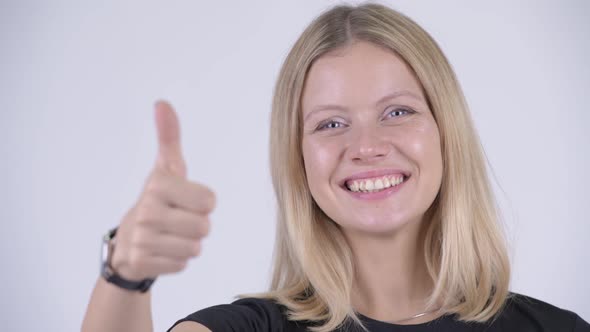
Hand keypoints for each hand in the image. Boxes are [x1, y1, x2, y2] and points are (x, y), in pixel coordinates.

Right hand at [110, 101, 215, 280]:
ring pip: (195, 248)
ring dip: (188, 244)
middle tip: (177, 220)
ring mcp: (142, 238)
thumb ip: (169, 136)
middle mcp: (147, 210)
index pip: (210, 201)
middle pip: (205, 227)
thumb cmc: (158, 200)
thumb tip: (162, 103)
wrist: (128, 241)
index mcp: (158, 184)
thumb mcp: (166, 168)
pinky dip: (176, 260)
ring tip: (170, 235)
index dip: (203, 203)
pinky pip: (182, 264)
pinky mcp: (142, 262)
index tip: (185, 200)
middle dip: (197, 226)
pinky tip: (162, 250)